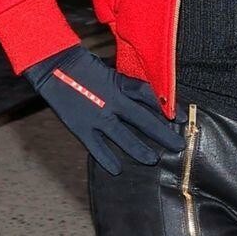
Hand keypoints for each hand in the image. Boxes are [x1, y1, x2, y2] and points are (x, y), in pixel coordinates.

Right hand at [23, 44, 184, 175]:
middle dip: (163, 134)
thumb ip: (130, 87)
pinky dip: (106, 158)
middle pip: (144, 121)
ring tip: (153, 160)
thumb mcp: (113, 72)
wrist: (55, 65)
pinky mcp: (80, 127)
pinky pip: (96, 147)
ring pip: (123, 137)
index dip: (167, 110)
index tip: (181, 119)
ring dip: (139, 149)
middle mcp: (112, 103)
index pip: (150, 100)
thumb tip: (152, 100)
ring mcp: (96, 117)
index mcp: (120, 86)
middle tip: (178, 146)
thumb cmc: (85, 65)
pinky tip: (116, 169)